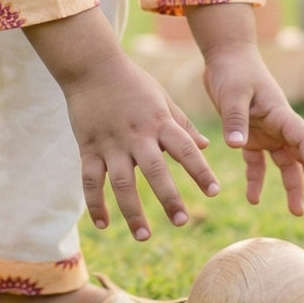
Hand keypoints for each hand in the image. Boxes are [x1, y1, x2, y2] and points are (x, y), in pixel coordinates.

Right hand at [23, 6, 220, 239]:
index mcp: (159, 122)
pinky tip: (103, 225)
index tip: (215, 192)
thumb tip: (206, 147)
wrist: (92, 66)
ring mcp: (110, 143)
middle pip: (155, 171)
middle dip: (169, 198)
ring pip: (122, 182)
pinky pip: (90, 180)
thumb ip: (183, 124)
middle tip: (181, 222)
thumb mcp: (163, 98)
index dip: (200, 171)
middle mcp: (137, 135)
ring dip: (133, 211)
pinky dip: (95, 204)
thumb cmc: (133, 82)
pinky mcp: (88, 147)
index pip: (185, 149)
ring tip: (144, 236)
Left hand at [202, 42, 303, 215]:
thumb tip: (237, 147)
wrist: (225, 57)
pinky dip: (256, 180)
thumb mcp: (232, 94)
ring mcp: (267, 132)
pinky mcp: (251, 136)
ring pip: (285, 164)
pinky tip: (253, 199)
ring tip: (297, 211)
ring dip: (291, 186)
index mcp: (281, 114)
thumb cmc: (233, 71)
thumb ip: (235, 119)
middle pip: (301, 156)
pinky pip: (257, 163)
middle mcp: (279, 126)